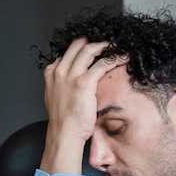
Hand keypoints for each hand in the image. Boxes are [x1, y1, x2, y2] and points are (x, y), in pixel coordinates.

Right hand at [40, 38, 123, 173]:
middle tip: (107, 43)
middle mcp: (60, 71)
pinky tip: (123, 58)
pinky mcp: (84, 82)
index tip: (93, 48)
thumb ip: (62, 86)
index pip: (67, 53)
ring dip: (105, 46)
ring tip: (116, 46)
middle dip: (94, 42)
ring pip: (89, 51)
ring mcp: (71, 75)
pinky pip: (102, 64)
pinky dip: (114, 59)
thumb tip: (73, 84)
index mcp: (52, 73)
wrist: (64, 133)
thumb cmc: (64, 121)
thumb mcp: (56, 98)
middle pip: (78, 47)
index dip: (80, 48)